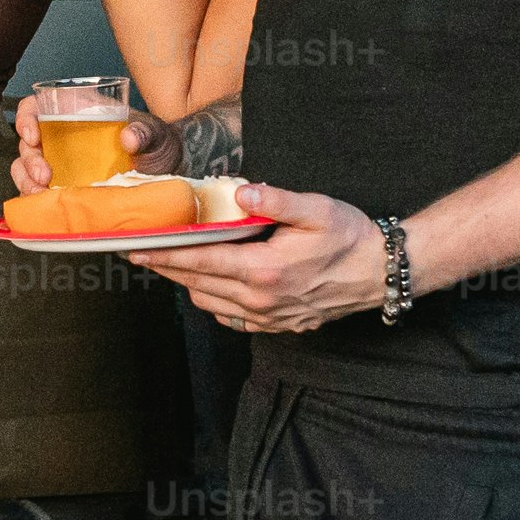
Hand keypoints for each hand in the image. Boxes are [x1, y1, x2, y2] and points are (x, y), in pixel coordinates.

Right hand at [10, 98, 172, 194]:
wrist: (169, 172)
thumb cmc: (157, 144)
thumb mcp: (154, 133)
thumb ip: (143, 131)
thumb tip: (128, 137)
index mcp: (77, 113)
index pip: (38, 106)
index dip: (26, 117)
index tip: (33, 135)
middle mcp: (63, 136)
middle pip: (28, 142)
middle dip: (29, 160)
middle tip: (43, 177)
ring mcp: (62, 163)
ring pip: (26, 167)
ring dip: (26, 181)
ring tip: (41, 193)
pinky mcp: (66, 186)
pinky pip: (39, 189)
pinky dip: (36, 197)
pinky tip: (45, 204)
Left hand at [138, 182, 383, 331]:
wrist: (381, 273)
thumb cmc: (350, 237)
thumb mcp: (316, 209)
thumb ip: (275, 201)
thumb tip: (241, 194)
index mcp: (264, 270)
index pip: (200, 263)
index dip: (165, 256)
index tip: (138, 249)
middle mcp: (261, 300)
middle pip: (198, 285)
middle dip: (168, 269)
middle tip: (142, 254)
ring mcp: (269, 317)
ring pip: (211, 304)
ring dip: (189, 285)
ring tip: (173, 265)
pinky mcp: (279, 325)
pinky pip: (233, 320)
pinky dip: (215, 304)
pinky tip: (211, 288)